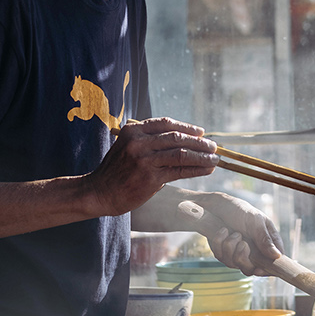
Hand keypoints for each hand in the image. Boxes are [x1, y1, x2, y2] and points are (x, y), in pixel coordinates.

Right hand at [86, 118, 217, 216]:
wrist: (99, 192)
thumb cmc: (116, 170)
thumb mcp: (127, 146)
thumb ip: (149, 140)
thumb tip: (182, 139)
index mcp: (133, 130)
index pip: (166, 124)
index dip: (186, 127)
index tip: (201, 132)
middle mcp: (139, 142)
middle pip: (177, 138)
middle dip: (198, 142)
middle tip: (213, 146)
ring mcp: (145, 160)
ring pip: (181, 154)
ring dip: (202, 156)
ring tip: (215, 159)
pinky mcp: (150, 178)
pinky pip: (179, 171)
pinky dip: (196, 169)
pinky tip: (207, 170)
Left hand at [180, 192, 283, 276]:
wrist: (220, 205)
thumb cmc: (242, 211)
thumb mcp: (256, 221)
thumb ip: (265, 239)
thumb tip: (277, 256)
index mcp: (267, 244)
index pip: (272, 265)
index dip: (266, 271)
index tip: (259, 268)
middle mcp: (253, 253)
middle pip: (250, 269)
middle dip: (243, 258)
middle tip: (242, 243)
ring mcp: (237, 255)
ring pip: (233, 264)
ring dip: (231, 246)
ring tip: (233, 232)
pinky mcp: (223, 254)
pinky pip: (220, 256)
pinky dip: (220, 242)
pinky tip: (223, 230)